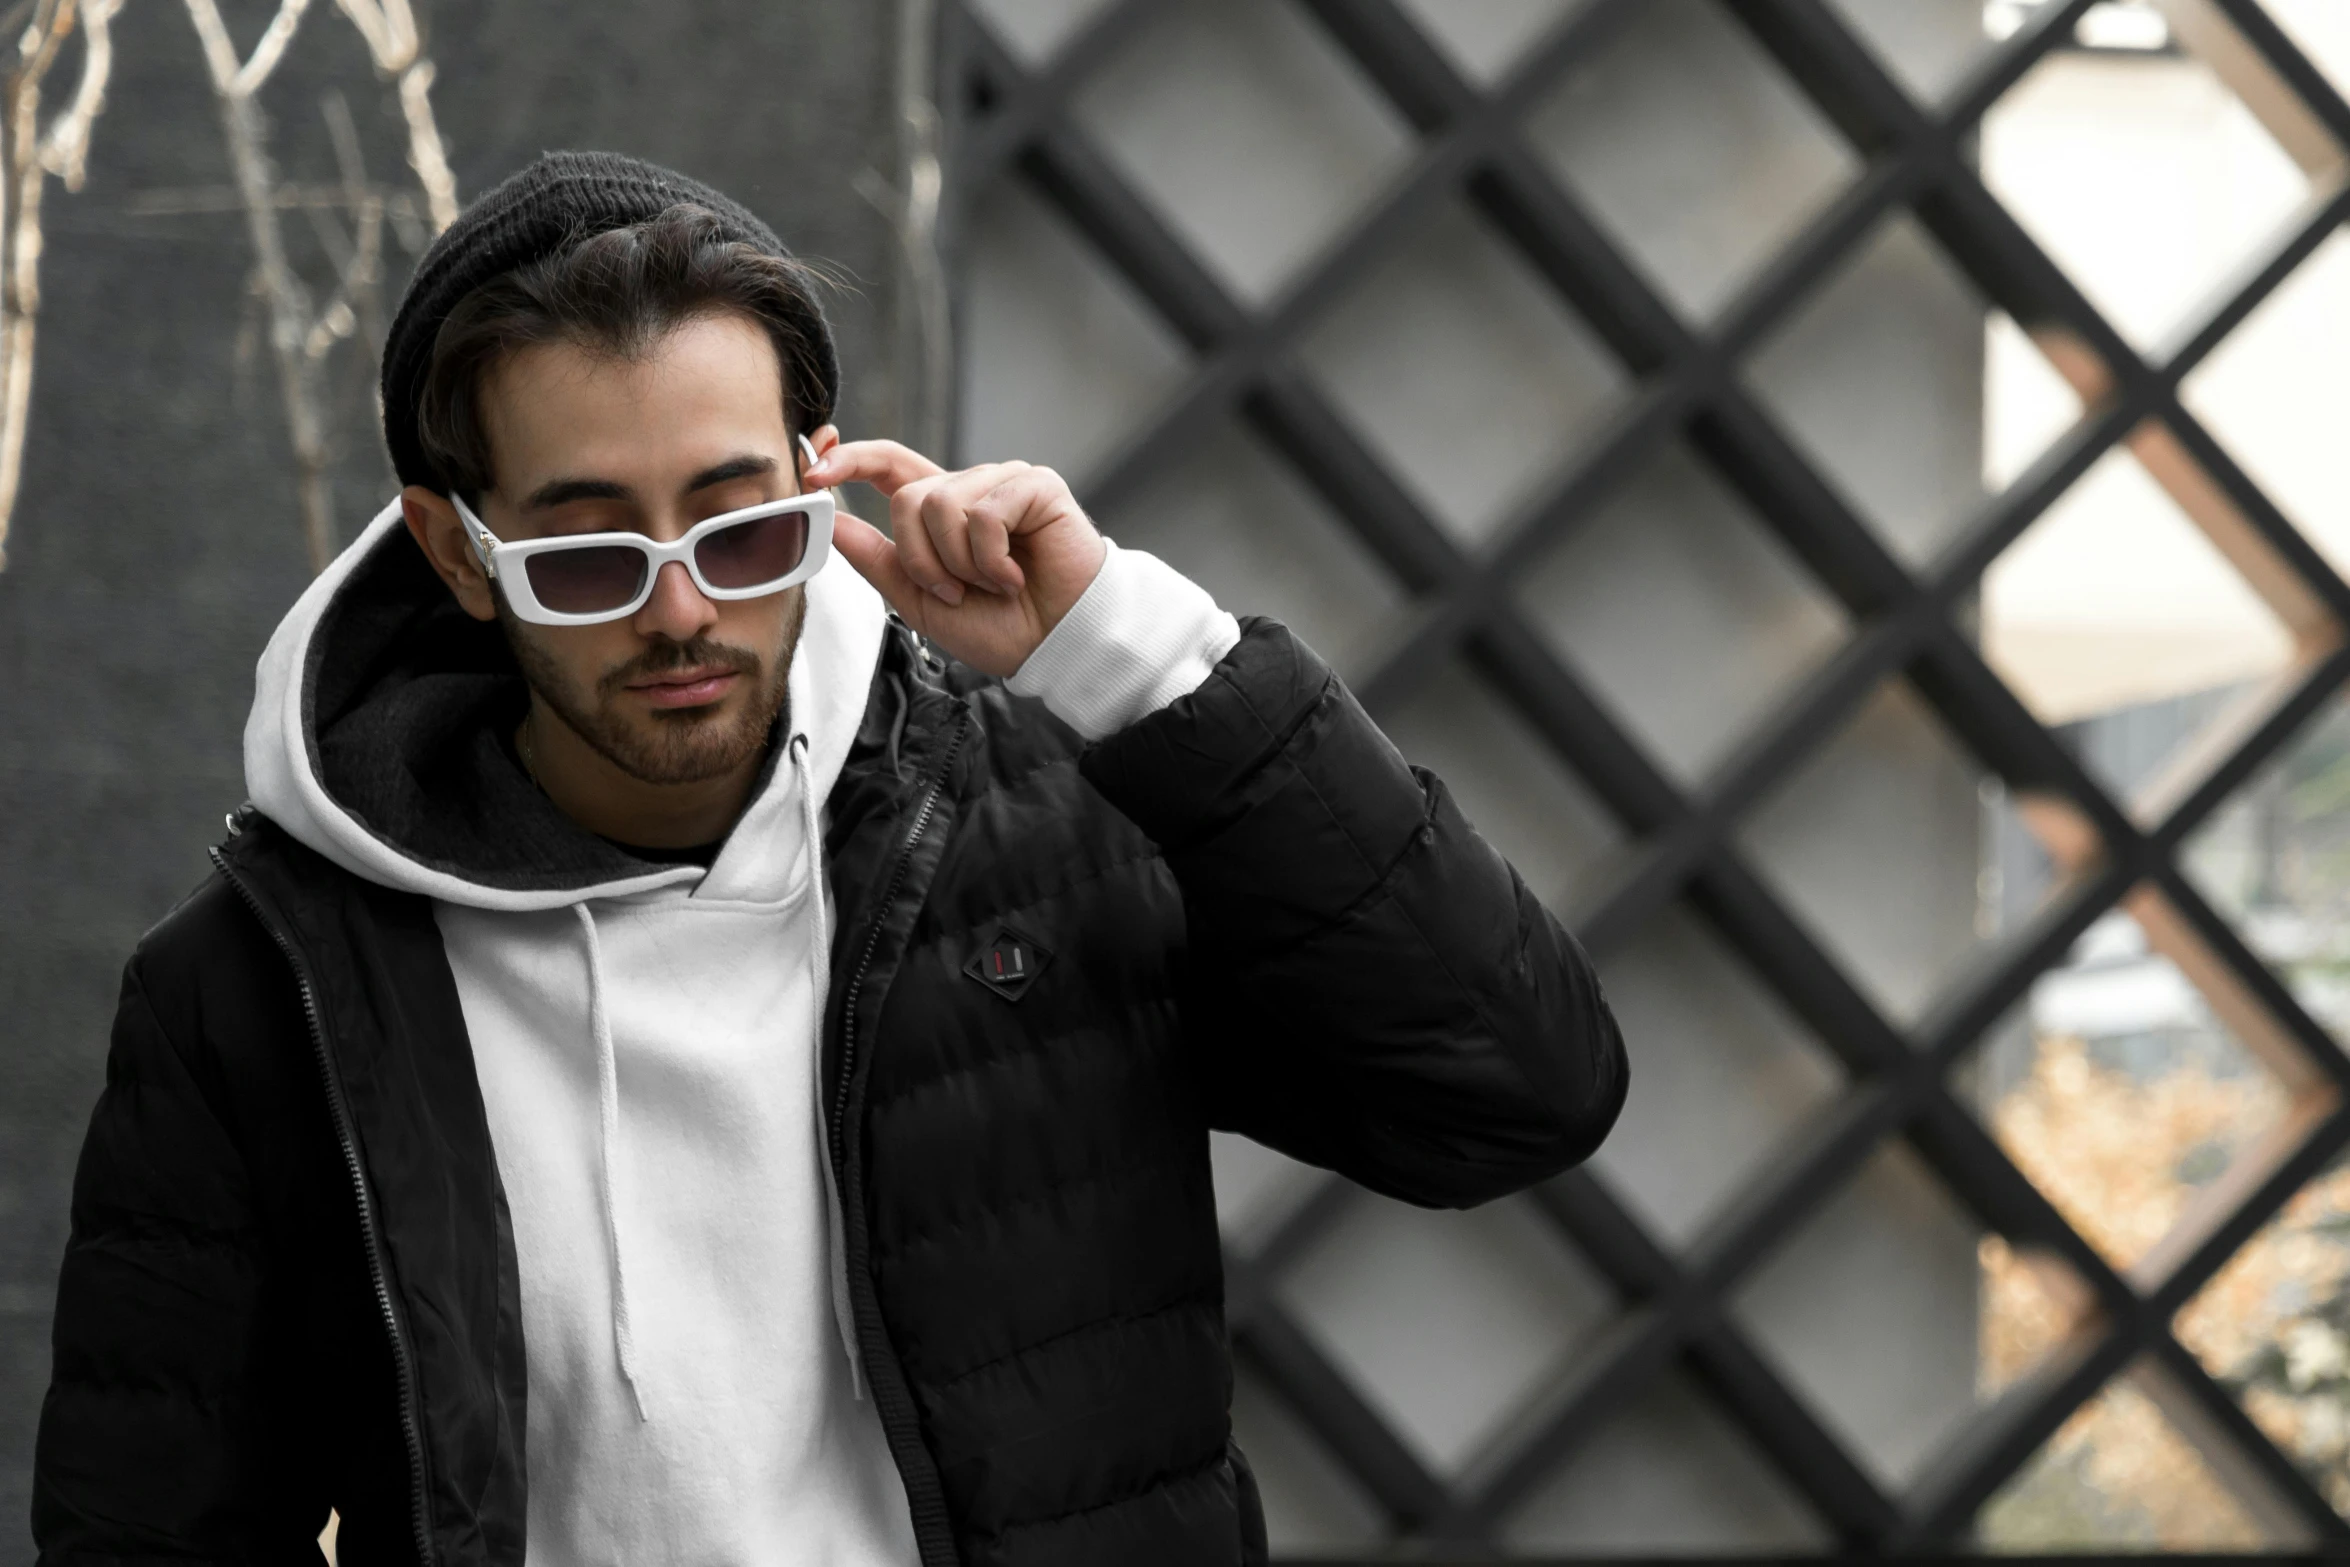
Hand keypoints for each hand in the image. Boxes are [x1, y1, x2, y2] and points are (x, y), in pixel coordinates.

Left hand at [806, 440, 1108, 677]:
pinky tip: (1016, 576)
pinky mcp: (1035, 486)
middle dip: (922, 559)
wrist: (1057, 645)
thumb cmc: (1001, 627)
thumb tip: (830, 522)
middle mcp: (969, 489)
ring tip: (994, 585)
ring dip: (960, 563)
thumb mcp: (920, 601)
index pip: (886, 465)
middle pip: (908, 496)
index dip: (848, 459)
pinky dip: (991, 559)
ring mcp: (1003, 482)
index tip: (814, 472)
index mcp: (941, 510)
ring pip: (941, 504)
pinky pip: (984, 512)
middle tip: (956, 592)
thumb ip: (877, 559)